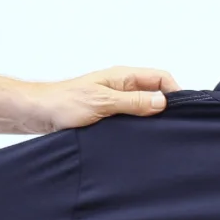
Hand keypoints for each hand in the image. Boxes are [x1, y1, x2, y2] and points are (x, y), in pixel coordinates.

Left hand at [22, 66, 181, 132]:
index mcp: (123, 77)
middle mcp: (121, 87)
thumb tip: (163, 102)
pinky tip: (140, 142)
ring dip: (151, 121)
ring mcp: (115, 102)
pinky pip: (131, 120)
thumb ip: (134, 102)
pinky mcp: (108, 117)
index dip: (175, 92)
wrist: (36, 113)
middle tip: (174, 129)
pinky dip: (139, 129)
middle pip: (156, 93)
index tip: (183, 113)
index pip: (161, 78)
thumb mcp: (103, 103)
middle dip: (166, 109)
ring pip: (144, 109)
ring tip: (158, 137)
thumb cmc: (62, 103)